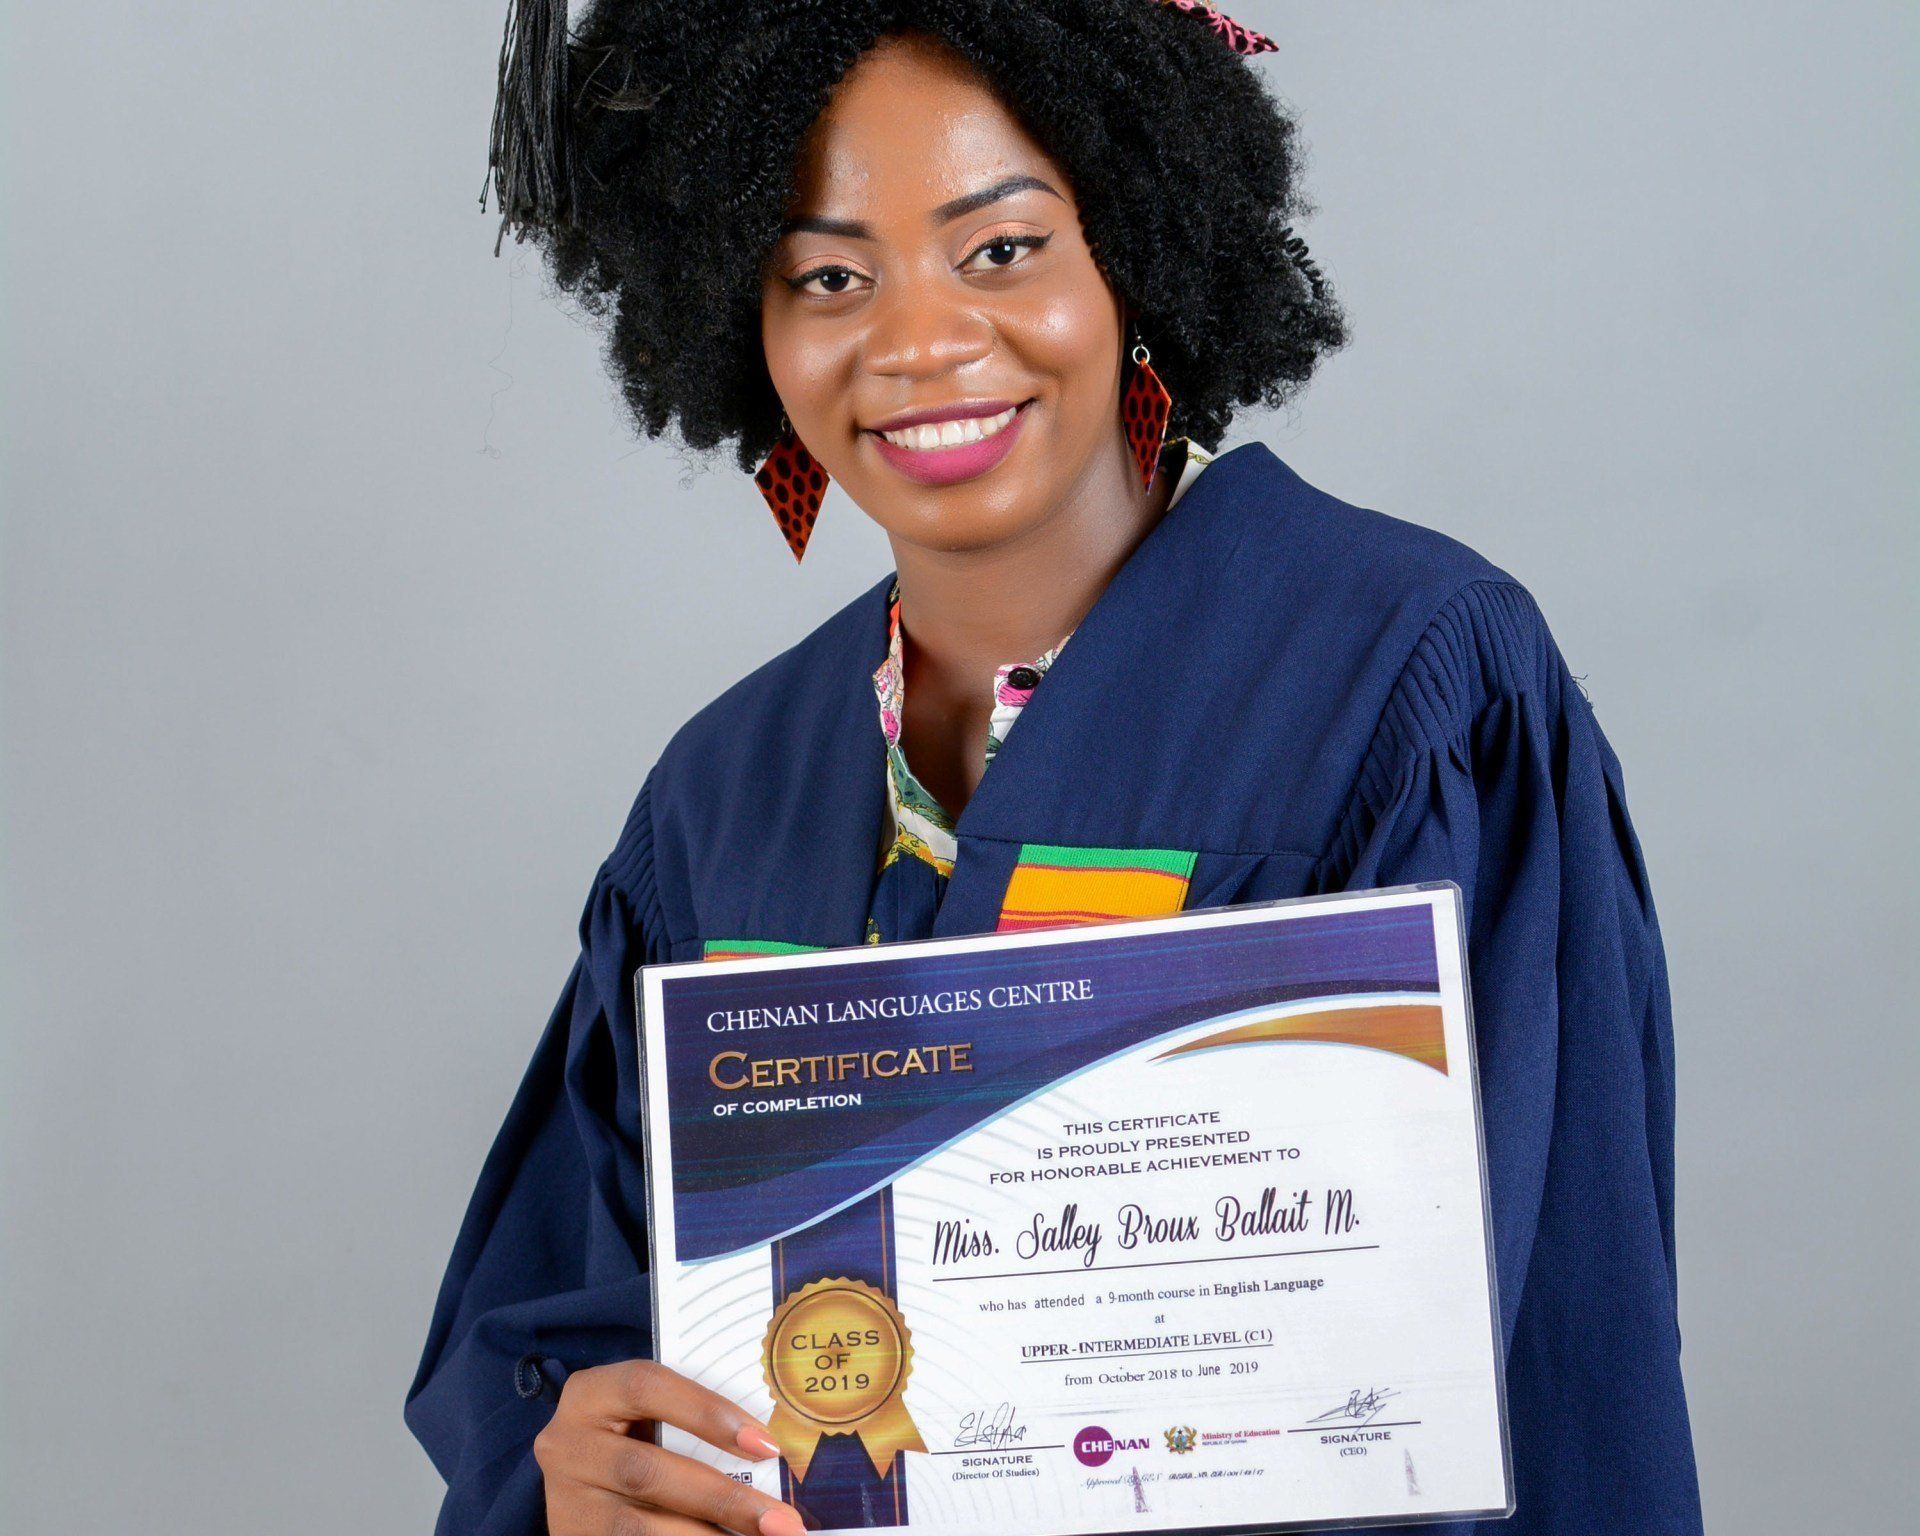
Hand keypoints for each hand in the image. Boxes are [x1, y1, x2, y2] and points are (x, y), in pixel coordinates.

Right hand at [535, 1358, 805, 1535]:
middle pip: (647, 1472)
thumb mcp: (642, 1416)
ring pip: (637, 1529)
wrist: (567, 1486)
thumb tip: (767, 1453)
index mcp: (590, 1395)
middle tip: (782, 1523)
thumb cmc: (627, 1436)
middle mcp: (567, 1446)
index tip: (766, 1445)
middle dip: (723, 1500)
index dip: (707, 1412)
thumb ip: (688, 1425)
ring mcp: (565, 1502)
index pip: (646, 1388)